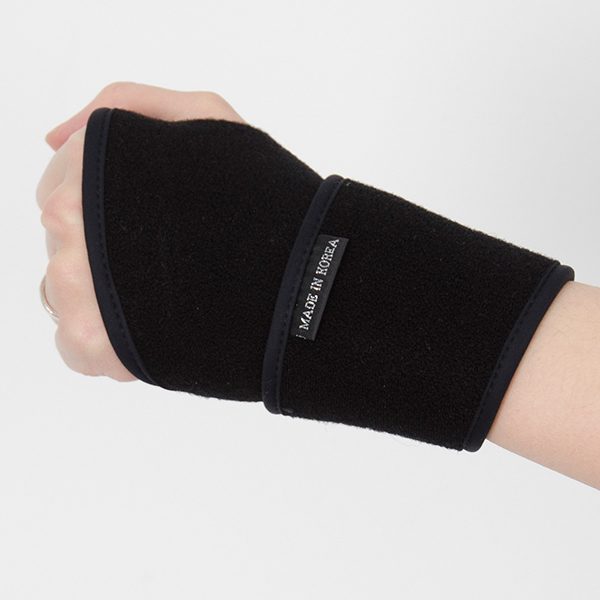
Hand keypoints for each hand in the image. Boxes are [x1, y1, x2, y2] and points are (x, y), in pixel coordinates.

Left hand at [37, 82, 245, 379]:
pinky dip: (103, 339)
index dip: (102, 203)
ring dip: (103, 293)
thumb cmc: (258, 200)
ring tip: (163, 291)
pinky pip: (71, 344)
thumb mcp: (205, 117)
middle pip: (61, 240)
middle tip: (164, 255)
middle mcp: (71, 227)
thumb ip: (127, 104)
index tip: (146, 217)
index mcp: (92, 170)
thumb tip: (55, 138)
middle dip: (105, 247)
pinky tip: (146, 325)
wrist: (299, 279)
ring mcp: (75, 289)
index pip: (58, 185)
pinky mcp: (92, 345)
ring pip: (61, 291)